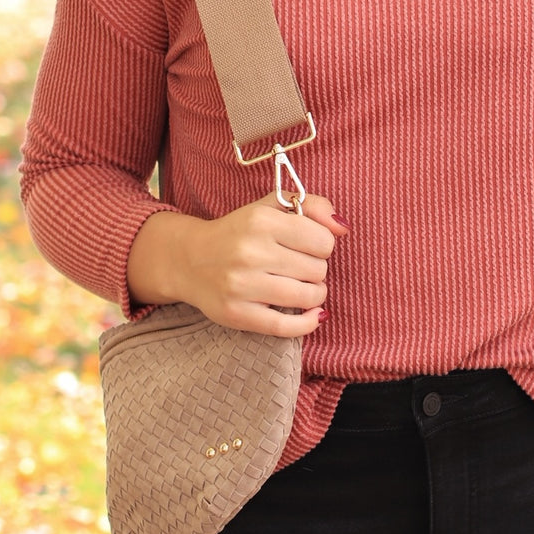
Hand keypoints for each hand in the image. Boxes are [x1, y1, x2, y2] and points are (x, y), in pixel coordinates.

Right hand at [126, 193, 347, 338]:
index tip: (308, 246)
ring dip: (314, 294)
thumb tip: (343, 227)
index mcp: (261, 221)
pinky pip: (288, 326)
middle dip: (315, 269)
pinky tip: (311, 315)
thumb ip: (313, 206)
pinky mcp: (237, 314)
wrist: (189, 260)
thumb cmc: (239, 232)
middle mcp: (250, 252)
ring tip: (301, 286)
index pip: (323, 240)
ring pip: (308, 296)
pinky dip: (308, 322)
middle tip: (298, 267)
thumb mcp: (271, 207)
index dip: (322, 245)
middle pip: (318, 269)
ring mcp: (242, 285)